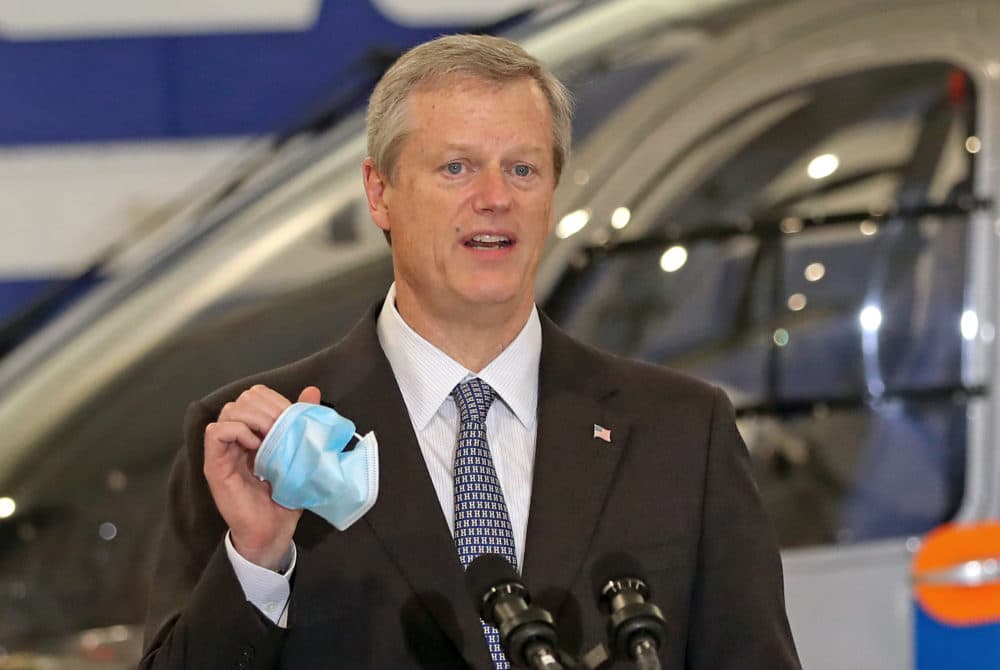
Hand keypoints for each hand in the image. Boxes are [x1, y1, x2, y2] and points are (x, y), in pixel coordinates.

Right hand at [203, 384, 321, 570]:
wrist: (274, 531)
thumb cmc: (286, 496)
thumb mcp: (299, 454)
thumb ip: (302, 423)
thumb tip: (312, 391)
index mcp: (256, 432)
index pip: (257, 396)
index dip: (275, 400)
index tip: (290, 418)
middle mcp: (237, 438)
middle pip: (243, 399)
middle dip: (266, 408)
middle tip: (280, 430)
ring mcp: (224, 451)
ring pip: (229, 410)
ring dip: (253, 419)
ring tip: (268, 439)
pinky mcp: (215, 465)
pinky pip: (215, 433)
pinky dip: (236, 431)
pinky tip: (254, 446)